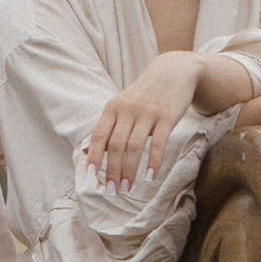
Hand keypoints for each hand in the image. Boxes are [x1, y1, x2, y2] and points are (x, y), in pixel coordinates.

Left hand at [83, 51, 210, 191]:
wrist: (174, 71)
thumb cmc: (144, 94)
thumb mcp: (122, 105)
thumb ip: (107, 127)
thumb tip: (86, 151)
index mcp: (113, 107)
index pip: (100, 135)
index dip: (95, 156)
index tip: (91, 176)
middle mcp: (128, 109)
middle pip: (117, 146)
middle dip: (113, 171)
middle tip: (113, 191)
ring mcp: (148, 112)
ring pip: (135, 147)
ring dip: (130, 171)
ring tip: (127, 188)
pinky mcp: (167, 116)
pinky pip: (159, 143)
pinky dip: (153, 162)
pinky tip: (150, 176)